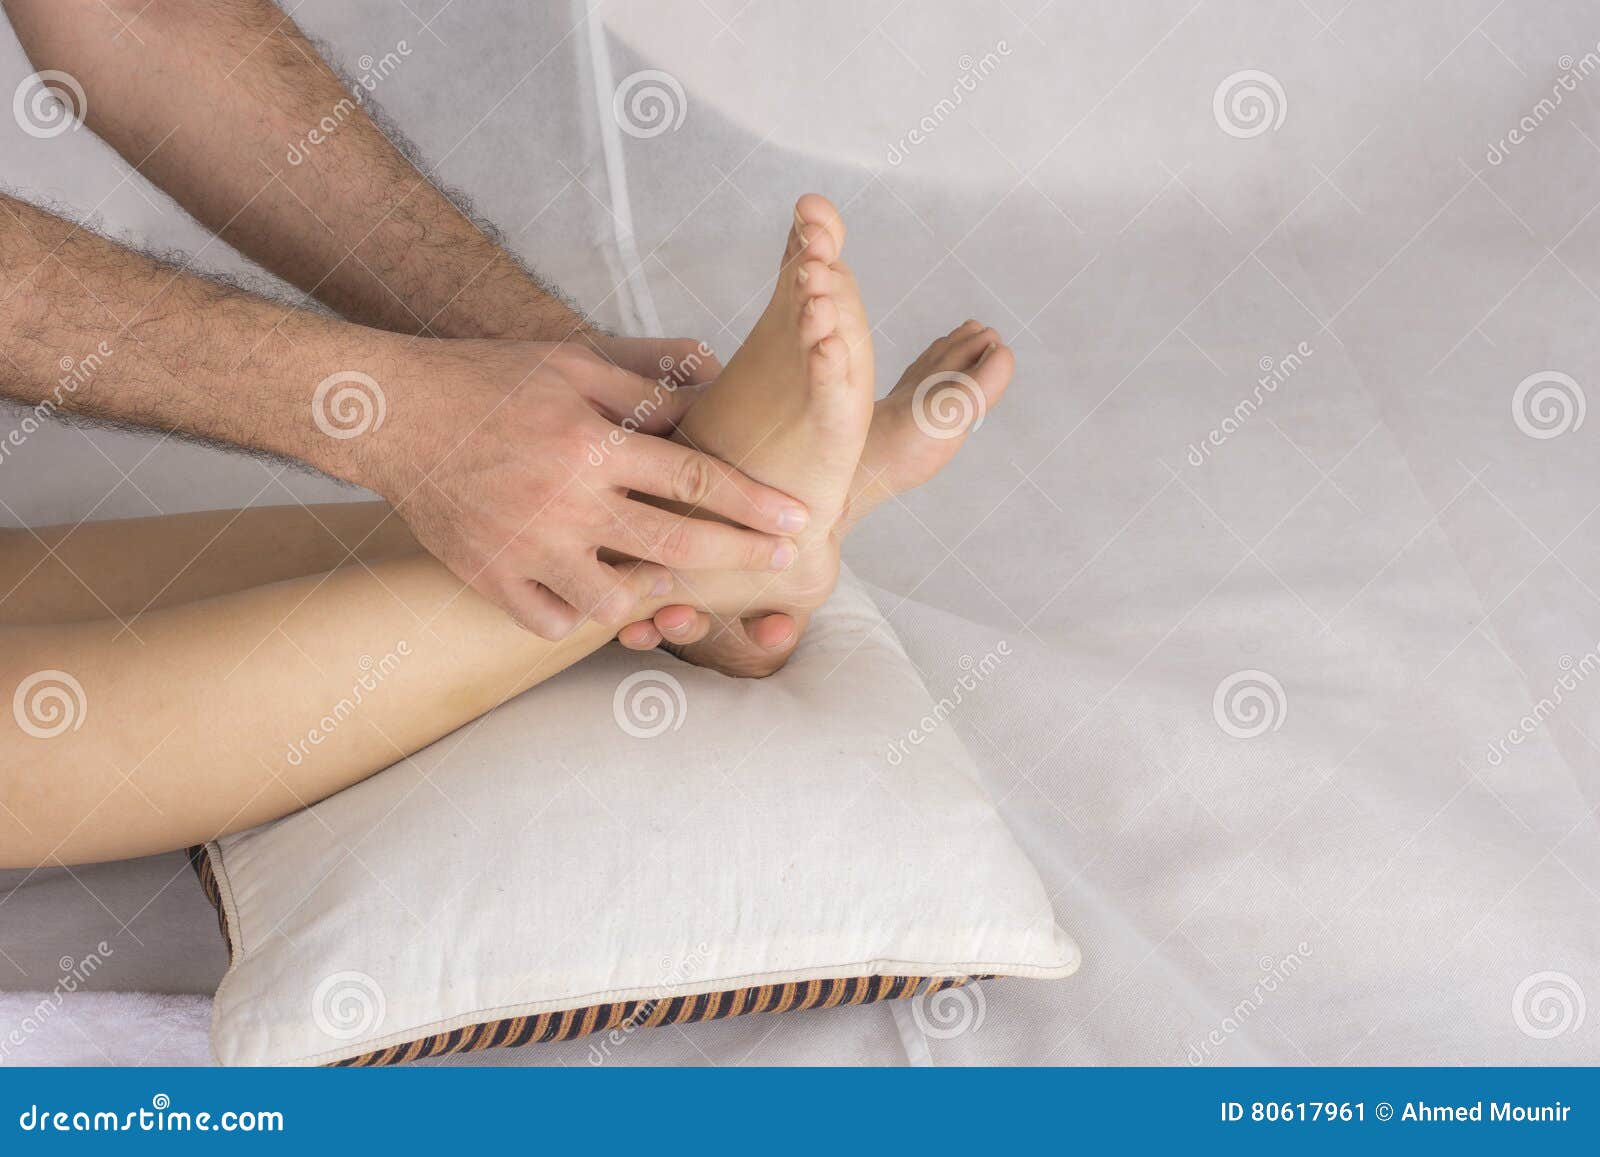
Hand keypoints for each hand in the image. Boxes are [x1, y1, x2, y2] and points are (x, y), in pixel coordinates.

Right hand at [354, 337, 809, 637]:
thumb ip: (649, 378)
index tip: (797, 520)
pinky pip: (552, 622)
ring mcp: (527, 548)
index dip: (754, 503)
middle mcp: (566, 502)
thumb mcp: (574, 361)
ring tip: (672, 580)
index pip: (695, 478)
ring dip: (653, 594)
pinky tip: (593, 594)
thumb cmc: (491, 380)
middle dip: (740, 557)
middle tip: (781, 560)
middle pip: (675, 547)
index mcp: (592, 444)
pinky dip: (579, 615)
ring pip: (615, 600)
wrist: (393, 415)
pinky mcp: (489, 578)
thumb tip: (719, 377)